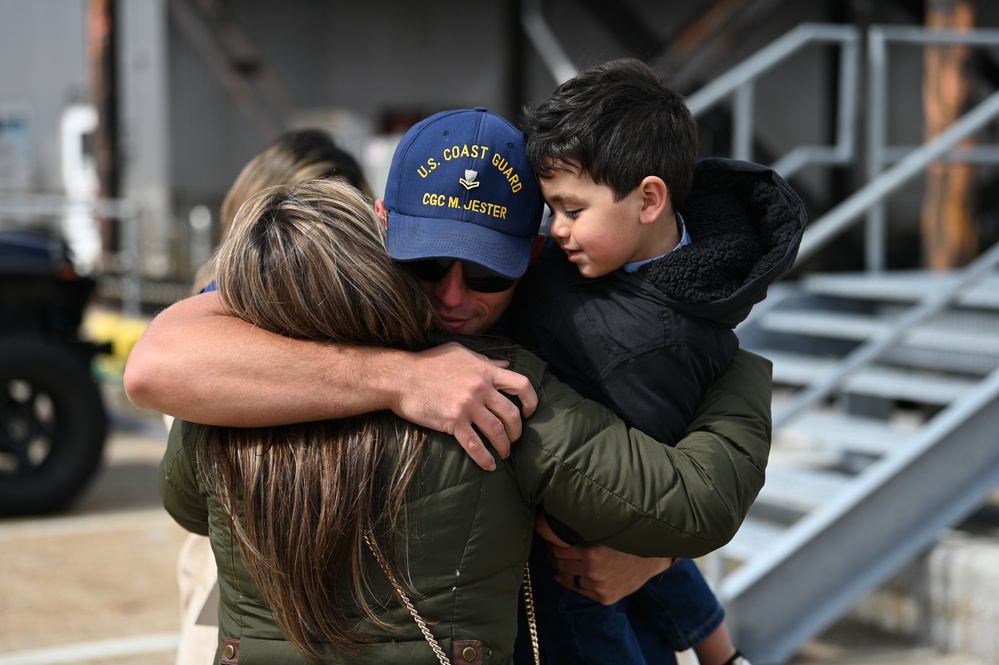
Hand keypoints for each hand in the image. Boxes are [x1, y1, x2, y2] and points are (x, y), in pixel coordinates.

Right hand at [392, 342, 537, 470]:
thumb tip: (506, 365)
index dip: (531, 401)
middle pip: (512, 414)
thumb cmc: (429, 363)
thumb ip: (485, 361)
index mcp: (485, 371)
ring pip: (497, 431)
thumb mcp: (460, 354)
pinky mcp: (453, 421)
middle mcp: (481, 388)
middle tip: (514, 438)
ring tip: (504, 453)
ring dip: (504, 446)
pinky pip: (475, 445)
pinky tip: (489, 466)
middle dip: (517, 431)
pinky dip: (484, 458)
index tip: (529, 412)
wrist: (401, 377)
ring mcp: (468, 405)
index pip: (522, 385)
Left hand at [537, 514, 673, 604]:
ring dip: (561, 571)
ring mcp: (599, 587)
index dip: (552, 545)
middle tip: (551, 551)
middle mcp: (594, 572)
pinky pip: (579, 590)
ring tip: (558, 563)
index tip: (550, 541)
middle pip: (561, 565)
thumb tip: (556, 530)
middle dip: (553, 558)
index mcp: (593, 553)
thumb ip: (584, 534)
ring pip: (568, 579)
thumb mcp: (605, 534)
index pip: (559, 551)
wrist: (651, 560)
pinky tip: (567, 576)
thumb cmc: (626, 541)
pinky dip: (571, 582)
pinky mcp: (604, 598)